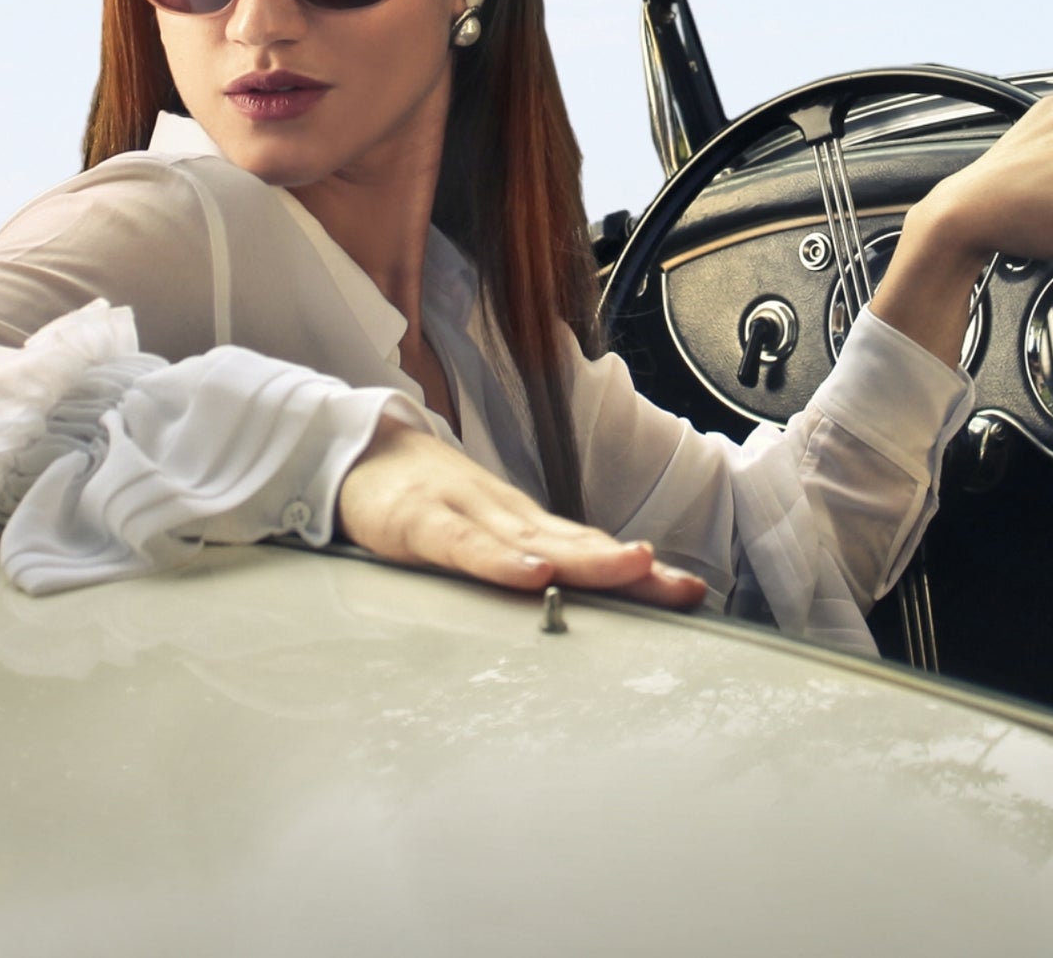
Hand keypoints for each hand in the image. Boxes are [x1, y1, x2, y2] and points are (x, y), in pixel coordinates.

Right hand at [336, 416, 707, 609]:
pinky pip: (466, 545)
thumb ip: (522, 564)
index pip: (593, 550)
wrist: (362, 452)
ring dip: (589, 557)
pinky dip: (501, 560)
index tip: (690, 592)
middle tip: (684, 587)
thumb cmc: (426, 501)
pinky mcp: (422, 521)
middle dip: (635, 569)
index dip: (641, 572)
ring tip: (635, 568)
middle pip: (581, 545)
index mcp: (525, 528)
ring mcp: (469, 515)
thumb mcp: (481, 538)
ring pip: (537, 540)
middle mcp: (510, 518)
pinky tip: (531, 574)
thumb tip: (571, 600)